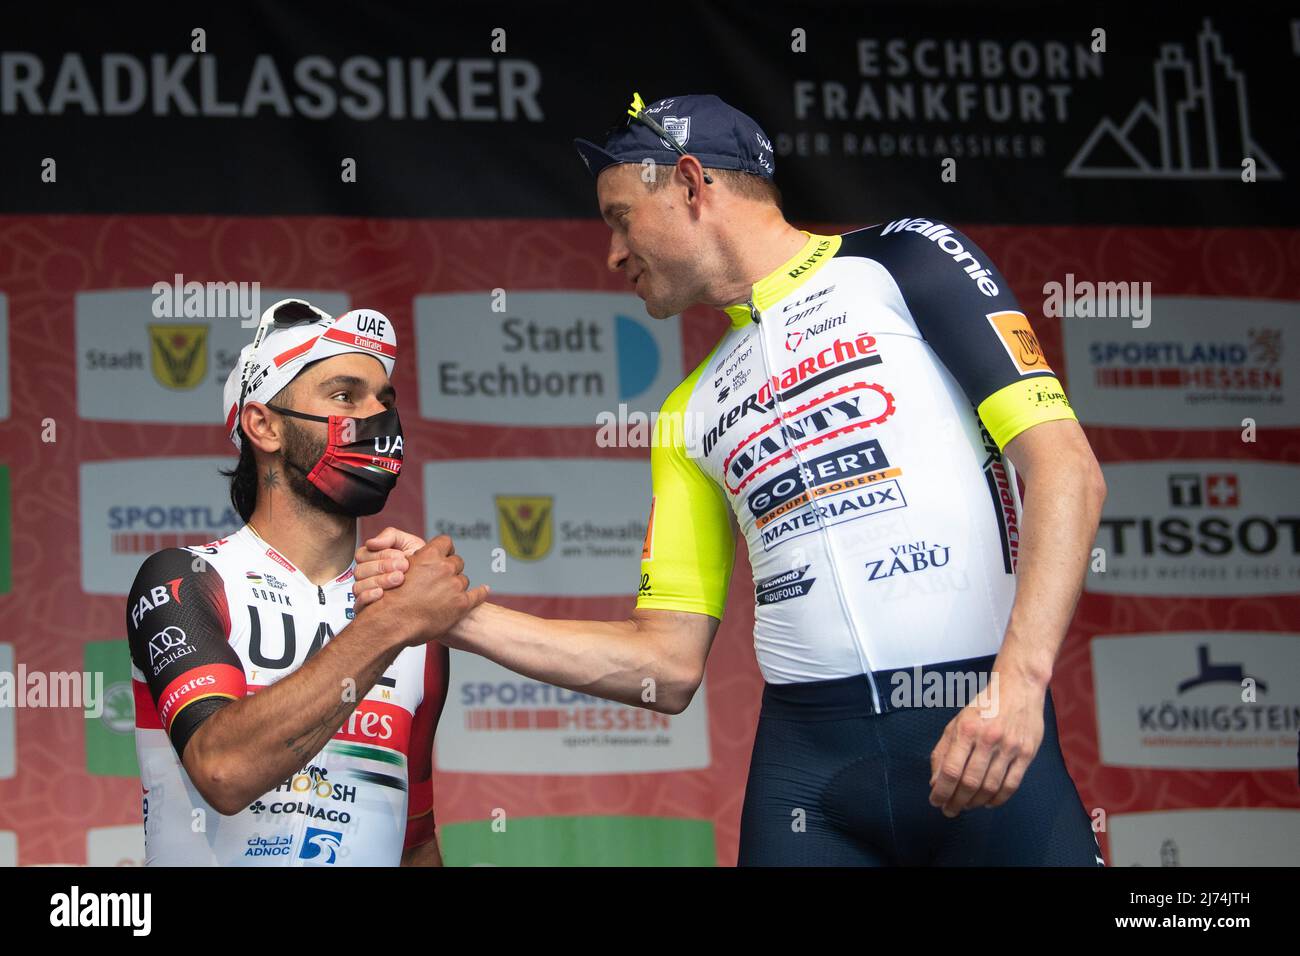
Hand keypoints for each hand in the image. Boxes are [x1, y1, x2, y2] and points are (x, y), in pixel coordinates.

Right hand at [353, 526, 425, 607]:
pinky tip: (382, 593)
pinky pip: (358, 604)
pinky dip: (367, 597)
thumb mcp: (408, 543)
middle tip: (404, 567)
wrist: (432, 581)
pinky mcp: (368, 607)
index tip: (402, 556)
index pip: (362, 555)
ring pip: (358, 586)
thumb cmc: (418, 561)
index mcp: (370, 558)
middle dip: (383, 567)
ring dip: (379, 581)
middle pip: (360, 571)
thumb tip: (371, 542)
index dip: (381, 555)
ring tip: (399, 579)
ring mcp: (365, 591)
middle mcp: (365, 575)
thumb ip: (390, 536)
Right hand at [362, 534, 488, 646]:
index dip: (445, 550)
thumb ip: (417, 561)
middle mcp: (445, 568)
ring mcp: (455, 586)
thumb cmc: (392, 598)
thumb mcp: (400, 569)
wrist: (392, 621)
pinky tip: (483, 590)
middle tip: (441, 581)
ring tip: (444, 596)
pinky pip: (478, 595)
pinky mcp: (462, 604)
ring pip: (463, 580)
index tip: (444, 555)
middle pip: (457, 562)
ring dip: (456, 585)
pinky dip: (481, 593)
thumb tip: (422, 557)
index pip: (446, 542)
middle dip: (451, 570)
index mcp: (429, 555)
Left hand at [928, 668, 1045, 816]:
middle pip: (970, 782)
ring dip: (975, 803)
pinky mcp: (1027, 753)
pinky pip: (1011, 784)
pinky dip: (998, 799)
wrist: (1019, 687)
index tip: (935, 801)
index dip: (941, 790)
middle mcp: (988, 738)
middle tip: (949, 810)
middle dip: (956, 801)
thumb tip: (935, 781)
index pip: (950, 769)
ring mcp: (1010, 747)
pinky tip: (988, 803)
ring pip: (990, 786)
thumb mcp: (958, 721)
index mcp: (967, 729)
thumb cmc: (984, 705)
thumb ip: (943, 750)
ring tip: (966, 806)